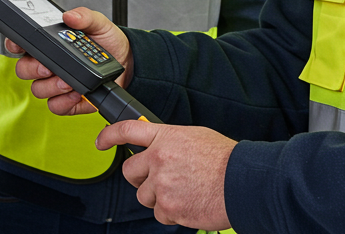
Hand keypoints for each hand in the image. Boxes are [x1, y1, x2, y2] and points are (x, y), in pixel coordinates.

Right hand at [7, 7, 131, 115]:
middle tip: (49, 66)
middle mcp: (48, 64)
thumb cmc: (108, 42)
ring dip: (52, 86)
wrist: (127, 63)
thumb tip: (70, 16)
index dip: (14, 45)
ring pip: (38, 90)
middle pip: (24, 70)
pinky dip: (65, 101)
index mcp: (49, 44)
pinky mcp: (67, 101)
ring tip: (69, 80)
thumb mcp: (98, 23)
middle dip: (34, 69)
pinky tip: (77, 92)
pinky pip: (55, 106)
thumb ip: (84, 16)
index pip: (21, 44)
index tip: (18, 46)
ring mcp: (55, 84)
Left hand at [98, 120, 234, 229]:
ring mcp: (162, 184)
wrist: (243, 182)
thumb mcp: (195, 137)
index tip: (101, 142)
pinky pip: (160, 214)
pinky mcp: (169, 207)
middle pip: (130, 171)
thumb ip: (171, 142)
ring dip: (159, 198)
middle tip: (160, 180)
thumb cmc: (225, 160)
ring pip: (144, 196)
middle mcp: (159, 158)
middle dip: (141, 178)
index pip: (127, 130)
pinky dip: (172, 213)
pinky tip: (189, 203)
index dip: (109, 136)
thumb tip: (160, 149)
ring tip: (184, 192)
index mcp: (166, 137)